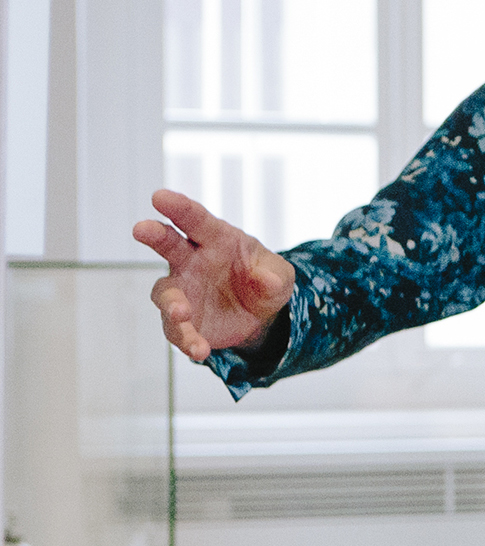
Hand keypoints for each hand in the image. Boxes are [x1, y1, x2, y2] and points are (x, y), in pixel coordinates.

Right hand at [133, 189, 295, 361]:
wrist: (259, 315)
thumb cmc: (264, 280)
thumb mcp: (281, 275)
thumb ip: (275, 275)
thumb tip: (266, 280)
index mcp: (216, 239)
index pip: (196, 219)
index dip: (179, 207)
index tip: (160, 196)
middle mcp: (191, 260)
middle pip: (168, 244)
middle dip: (155, 235)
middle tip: (142, 228)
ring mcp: (182, 290)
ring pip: (166, 293)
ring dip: (172, 303)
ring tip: (182, 313)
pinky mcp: (181, 320)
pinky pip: (178, 330)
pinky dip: (187, 340)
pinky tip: (199, 349)